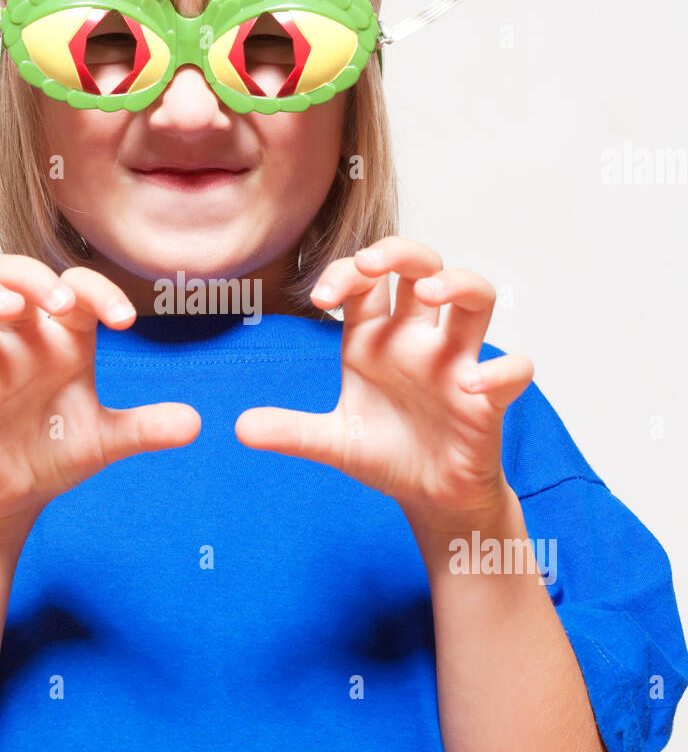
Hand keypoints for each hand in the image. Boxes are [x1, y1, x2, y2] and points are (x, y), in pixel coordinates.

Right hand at [0, 256, 200, 533]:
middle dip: (31, 277)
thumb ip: (146, 428)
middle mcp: (18, 341)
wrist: (17, 499)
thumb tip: (197, 425)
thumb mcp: (107, 441)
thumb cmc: (56, 453)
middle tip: (59, 303)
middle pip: (9, 275)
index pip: (74, 290)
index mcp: (61, 340)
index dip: (97, 293)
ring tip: (11, 310)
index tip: (124, 323)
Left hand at [235, 236, 533, 525]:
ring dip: (458, 284)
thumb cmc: (387, 455)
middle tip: (374, 262)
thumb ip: (291, 431)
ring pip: (476, 298)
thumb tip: (239, 429)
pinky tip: (473, 384)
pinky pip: (513, 370)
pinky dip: (502, 371)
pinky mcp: (488, 399)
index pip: (366, 282)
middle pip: (422, 267)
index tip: (320, 299)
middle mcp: (418, 340)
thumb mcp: (333, 443)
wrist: (429, 498)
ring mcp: (457, 363)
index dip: (347, 273)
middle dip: (402, 253)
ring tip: (430, 293)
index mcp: (376, 338)